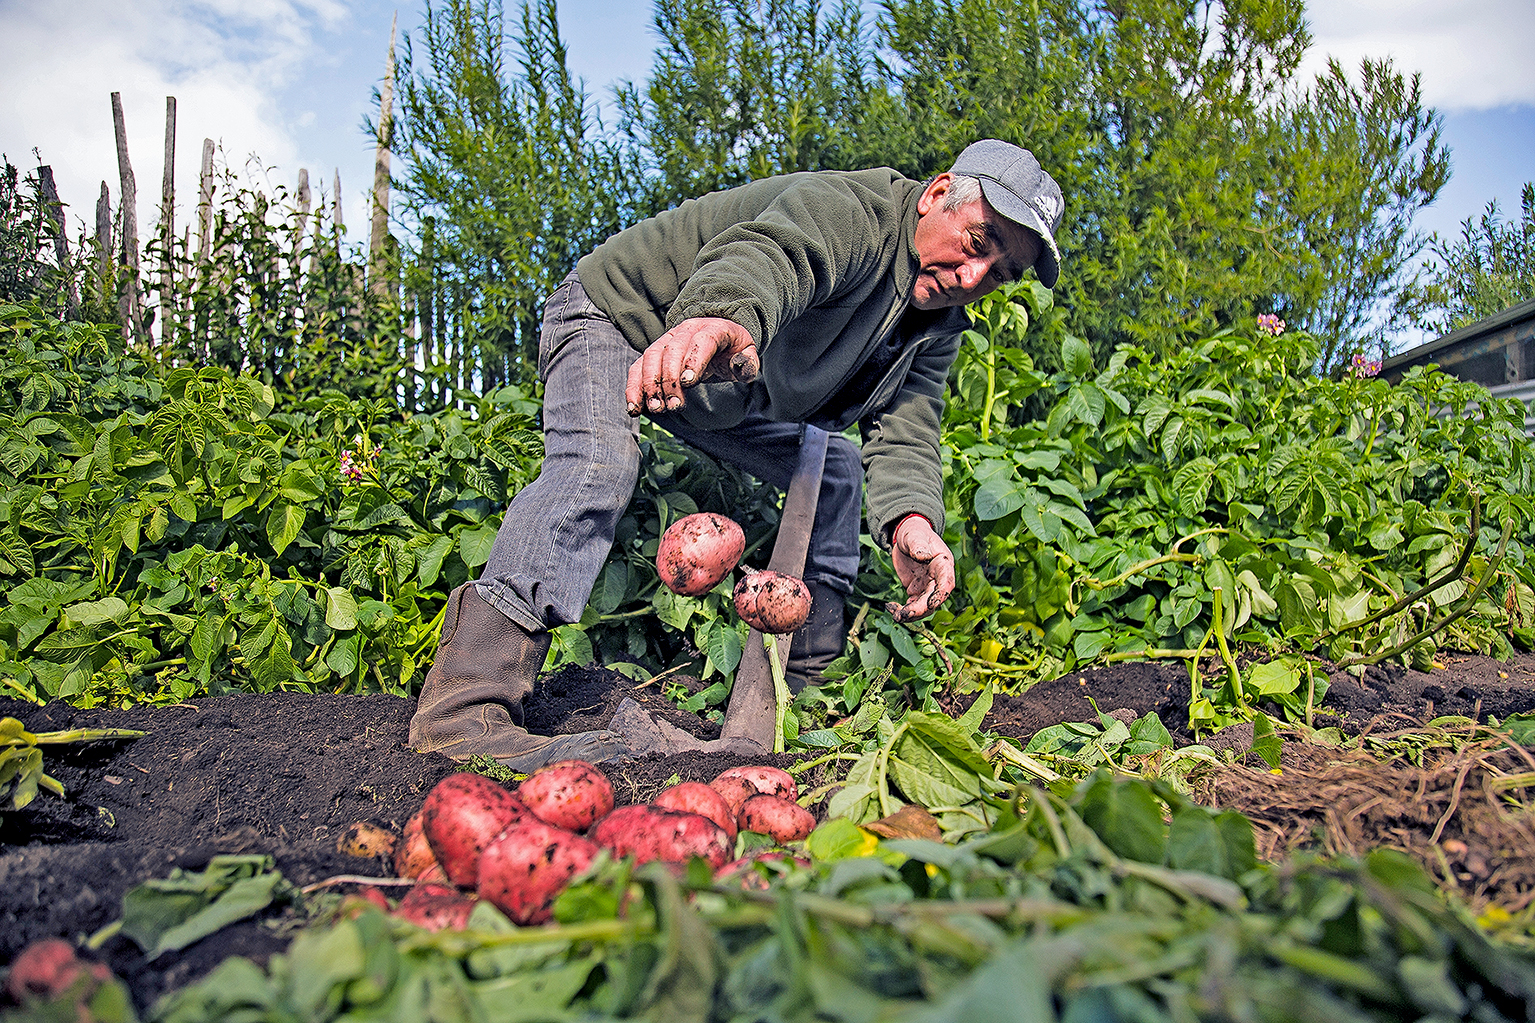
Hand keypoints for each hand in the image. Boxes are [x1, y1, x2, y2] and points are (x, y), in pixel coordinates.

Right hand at [625, 317, 759, 415]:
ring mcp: (667, 339)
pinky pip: (639, 366)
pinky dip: (634, 386)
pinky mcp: (655, 353)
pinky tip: (634, 407)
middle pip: (672, 350)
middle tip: (672, 406)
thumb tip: (741, 368)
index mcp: (713, 328)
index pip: (701, 341)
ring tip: (655, 408)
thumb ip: (747, 363)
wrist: (716, 332)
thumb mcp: (746, 353)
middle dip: (669, 379)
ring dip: (649, 384)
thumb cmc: (731, 347)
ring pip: (651, 357)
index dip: (694, 360)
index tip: (688, 383)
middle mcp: (686, 330)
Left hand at [888, 514, 954, 621]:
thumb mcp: (915, 536)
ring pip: (924, 607)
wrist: (907, 536)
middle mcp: (938, 578)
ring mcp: (927, 586)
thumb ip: (919, 545)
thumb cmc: (915, 533)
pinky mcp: (916, 591)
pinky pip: (913, 606)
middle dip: (920, 609)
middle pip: (934, 599)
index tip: (931, 604)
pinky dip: (903, 611)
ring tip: (895, 615)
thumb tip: (923, 555)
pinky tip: (891, 608)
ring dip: (911, 614)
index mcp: (943, 564)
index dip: (941, 595)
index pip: (947, 582)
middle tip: (904, 614)